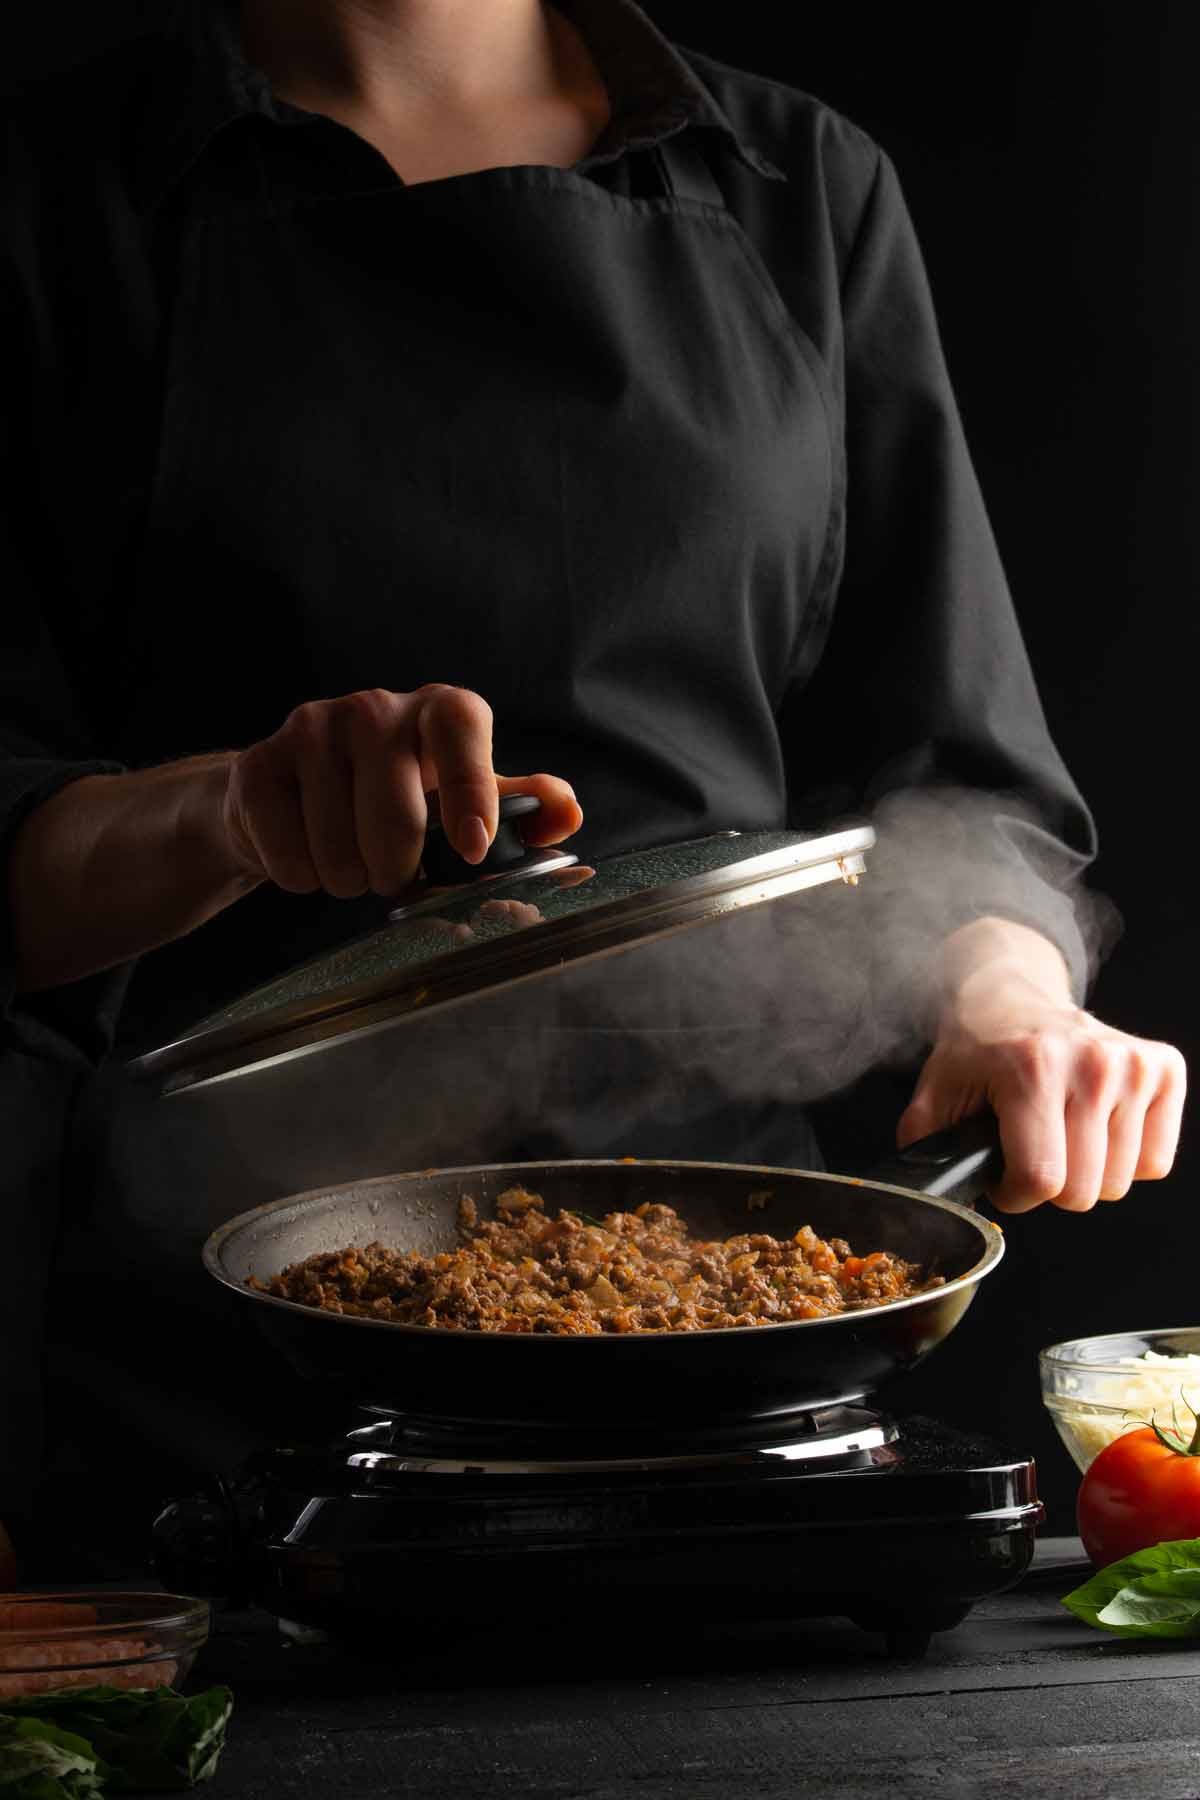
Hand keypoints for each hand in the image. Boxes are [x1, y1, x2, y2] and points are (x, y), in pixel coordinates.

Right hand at [219, 684, 581, 898]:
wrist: (293, 796)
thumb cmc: (399, 796)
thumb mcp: (465, 798)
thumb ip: (519, 807)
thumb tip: (566, 813)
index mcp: (440, 711)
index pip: (462, 727)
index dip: (471, 788)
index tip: (474, 848)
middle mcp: (376, 707)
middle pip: (398, 815)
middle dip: (398, 871)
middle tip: (392, 872)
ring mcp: (312, 728)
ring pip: (338, 846)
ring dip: (348, 879)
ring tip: (349, 862)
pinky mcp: (258, 763)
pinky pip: (287, 852)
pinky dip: (301, 877)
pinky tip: (306, 856)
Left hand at [897, 930, 1186, 1213]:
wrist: (1010, 998)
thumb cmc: (975, 1051)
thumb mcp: (934, 1096)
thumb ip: (926, 1149)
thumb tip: (928, 1198)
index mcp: (1031, 1069)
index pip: (1041, 1179)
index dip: (1013, 1193)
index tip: (1002, 1175)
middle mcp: (1091, 1063)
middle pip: (1083, 1190)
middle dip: (1048, 1186)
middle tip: (1030, 1149)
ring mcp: (1132, 1065)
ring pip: (1119, 1182)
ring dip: (1085, 1173)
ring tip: (1059, 1134)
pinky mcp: (1162, 1069)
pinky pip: (1155, 1163)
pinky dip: (1124, 1160)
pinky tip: (1094, 1128)